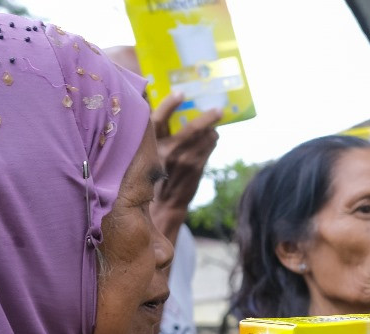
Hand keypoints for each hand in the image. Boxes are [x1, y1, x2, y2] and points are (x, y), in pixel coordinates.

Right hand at [150, 91, 220, 218]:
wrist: (164, 204)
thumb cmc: (155, 175)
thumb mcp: (150, 153)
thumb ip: (159, 136)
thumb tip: (173, 114)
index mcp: (151, 144)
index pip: (158, 119)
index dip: (169, 104)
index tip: (180, 93)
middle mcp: (167, 151)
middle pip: (190, 128)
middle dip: (207, 118)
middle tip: (219, 110)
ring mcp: (183, 160)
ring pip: (204, 138)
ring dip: (212, 130)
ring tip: (214, 126)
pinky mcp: (195, 168)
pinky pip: (209, 149)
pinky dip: (212, 141)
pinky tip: (213, 138)